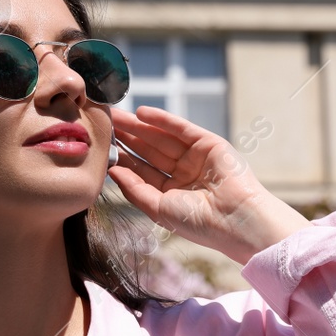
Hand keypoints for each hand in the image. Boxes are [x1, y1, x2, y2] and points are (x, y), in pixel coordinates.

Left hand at [108, 105, 310, 263]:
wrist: (234, 220)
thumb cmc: (198, 222)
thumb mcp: (158, 208)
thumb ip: (135, 189)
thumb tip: (111, 171)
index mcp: (172, 192)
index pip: (142, 170)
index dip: (122, 157)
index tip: (101, 145)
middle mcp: (183, 173)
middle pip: (149, 150)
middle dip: (127, 137)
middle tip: (104, 122)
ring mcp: (196, 157)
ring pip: (162, 137)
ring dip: (139, 126)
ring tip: (116, 115)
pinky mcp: (208, 143)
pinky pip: (181, 128)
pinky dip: (163, 119)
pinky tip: (142, 113)